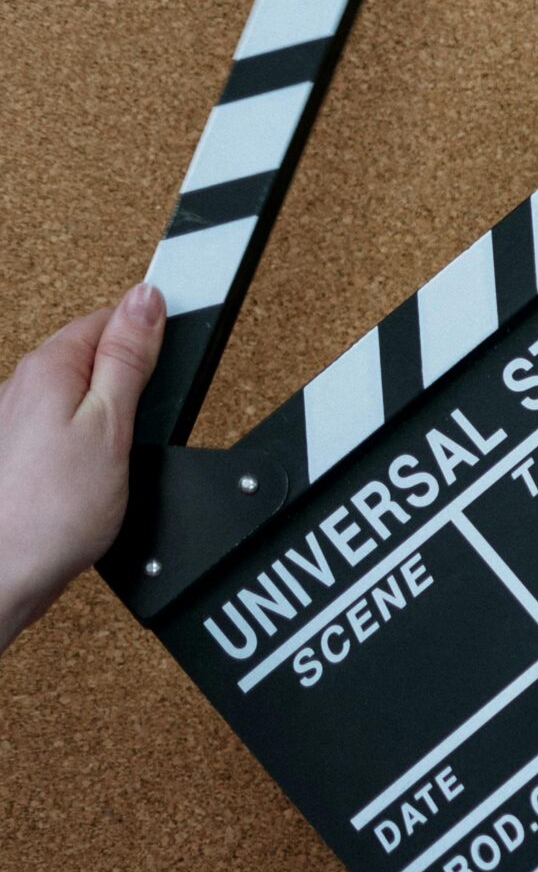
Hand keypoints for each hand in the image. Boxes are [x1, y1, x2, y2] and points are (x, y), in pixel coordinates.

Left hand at [0, 283, 164, 644]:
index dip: (153, 328)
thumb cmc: (50, 509)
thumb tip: (145, 300)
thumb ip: (128, 358)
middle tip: (162, 405)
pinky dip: (94, 436)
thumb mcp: (111, 424)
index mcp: (49, 368)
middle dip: (134, 371)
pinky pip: (66, 425)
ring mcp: (19, 420)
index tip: (184, 343)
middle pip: (93, 353)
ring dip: (113, 405)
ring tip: (135, 437)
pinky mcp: (23, 454)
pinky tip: (105, 465)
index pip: (109, 318)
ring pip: (79, 391)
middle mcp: (24, 386)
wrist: (4, 571)